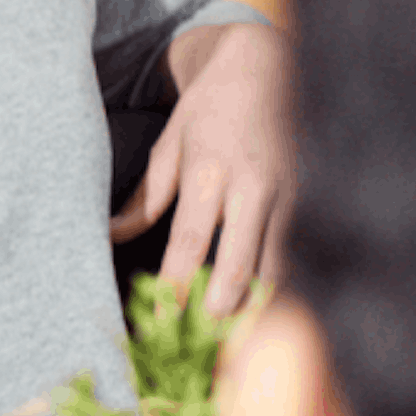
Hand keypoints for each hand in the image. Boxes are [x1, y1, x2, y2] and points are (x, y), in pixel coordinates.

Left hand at [109, 23, 296, 319]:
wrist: (264, 70)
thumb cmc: (207, 110)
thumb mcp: (168, 145)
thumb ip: (144, 197)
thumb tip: (110, 235)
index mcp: (208, 171)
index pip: (189, 242)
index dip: (175, 286)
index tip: (160, 320)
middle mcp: (250, 189)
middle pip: (239, 265)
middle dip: (222, 310)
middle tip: (203, 345)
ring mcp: (285, 198)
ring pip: (274, 269)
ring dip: (253, 308)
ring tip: (232, 344)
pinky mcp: (305, 204)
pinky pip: (291, 258)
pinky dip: (276, 288)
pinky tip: (260, 314)